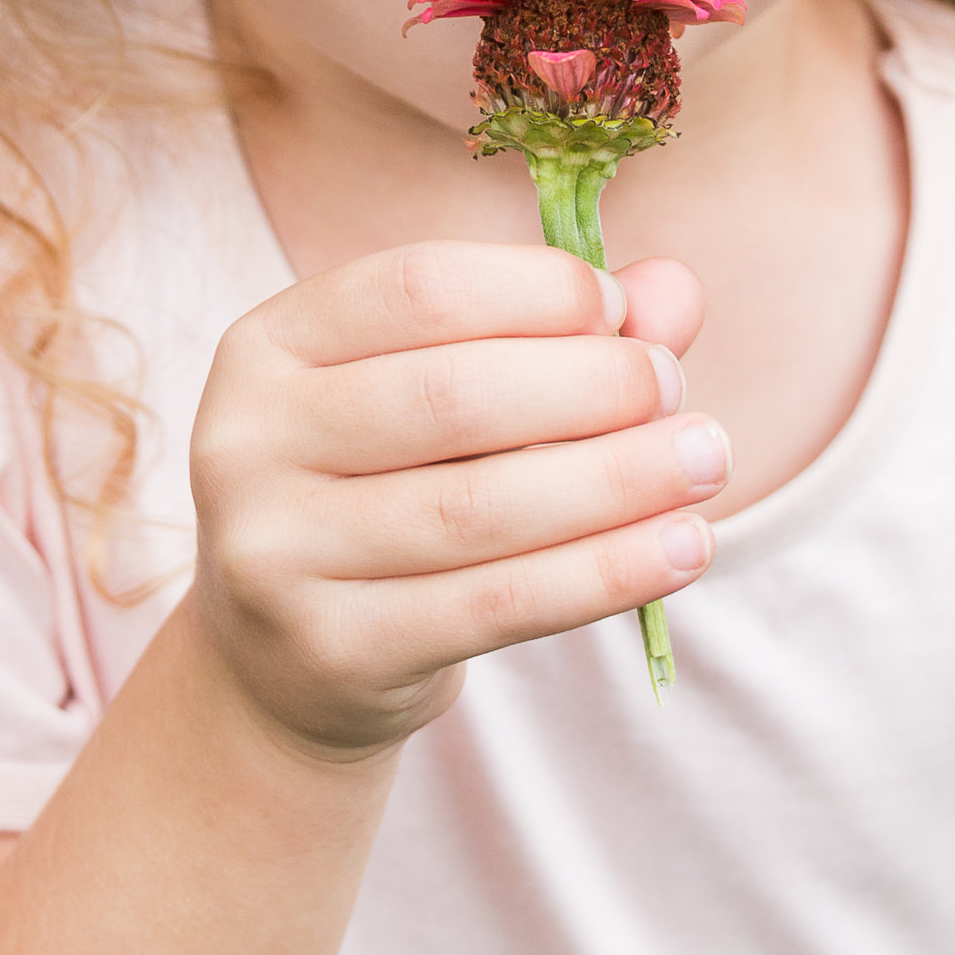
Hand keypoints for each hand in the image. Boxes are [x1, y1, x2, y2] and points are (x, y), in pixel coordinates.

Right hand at [188, 240, 720, 756]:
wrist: (287, 665)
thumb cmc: (386, 495)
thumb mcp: (444, 403)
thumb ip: (554, 337)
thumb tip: (675, 291)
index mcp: (267, 344)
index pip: (417, 288)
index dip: (539, 289)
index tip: (622, 310)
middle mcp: (246, 442)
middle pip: (452, 396)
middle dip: (592, 387)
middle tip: (677, 392)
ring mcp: (275, 554)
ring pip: (480, 509)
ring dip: (618, 480)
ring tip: (708, 461)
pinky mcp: (331, 650)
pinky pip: (497, 605)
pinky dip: (605, 573)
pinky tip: (684, 548)